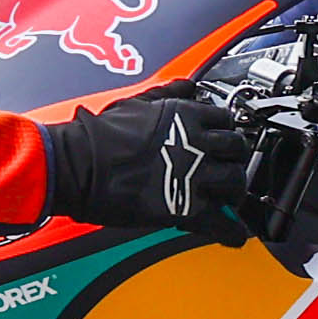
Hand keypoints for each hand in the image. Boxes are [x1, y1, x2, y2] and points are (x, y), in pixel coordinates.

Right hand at [39, 91, 261, 235]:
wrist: (80, 164)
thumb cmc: (99, 135)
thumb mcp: (137, 103)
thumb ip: (167, 94)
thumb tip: (186, 85)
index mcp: (186, 115)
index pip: (225, 120)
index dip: (225, 132)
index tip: (220, 142)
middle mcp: (197, 142)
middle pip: (237, 149)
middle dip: (234, 160)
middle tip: (226, 169)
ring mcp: (195, 175)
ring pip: (235, 182)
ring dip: (234, 192)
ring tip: (226, 199)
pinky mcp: (186, 207)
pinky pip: (222, 222)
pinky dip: (232, 231)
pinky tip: (232, 233)